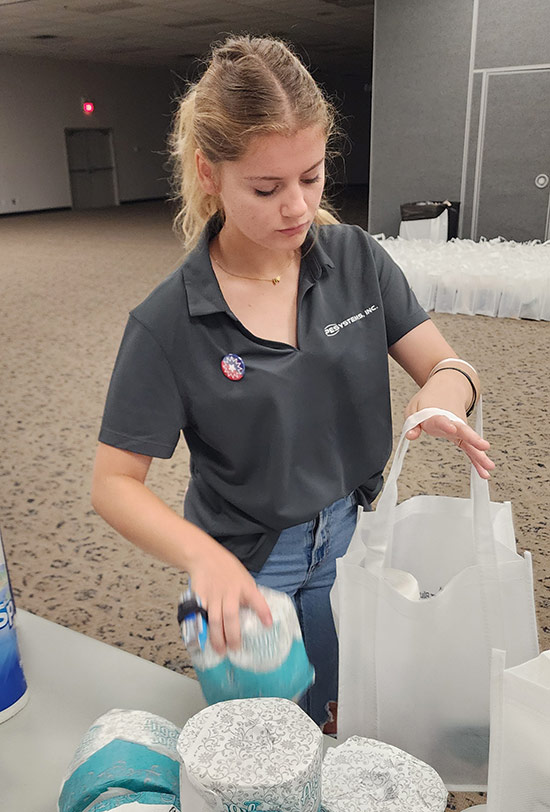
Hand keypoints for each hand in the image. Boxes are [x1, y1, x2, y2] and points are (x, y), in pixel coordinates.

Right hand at [186, 538, 271, 654]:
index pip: (256, 599)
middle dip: (233, 636)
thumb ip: (249, 595)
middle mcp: (229, 592)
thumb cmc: (227, 569)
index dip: (263, 612)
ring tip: (221, 650)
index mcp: (244, 586)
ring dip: (218, 638)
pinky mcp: (200, 598)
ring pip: (214, 620)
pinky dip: (202, 629)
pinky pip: (201, 617)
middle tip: (236, 649)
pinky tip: (204, 640)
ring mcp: (214, 596)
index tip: (268, 624)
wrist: (205, 557)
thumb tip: (259, 615)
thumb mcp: (244, 578)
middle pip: (231, 616)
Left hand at [404, 378, 494, 479]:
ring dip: (480, 454)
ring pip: (470, 441)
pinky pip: (470, 449)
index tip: (452, 428)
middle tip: (483, 446)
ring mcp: (459, 428)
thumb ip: (412, 423)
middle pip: (463, 430)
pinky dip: (477, 460)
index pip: (441, 419)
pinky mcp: (462, 435)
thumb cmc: (429, 400)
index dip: (446, 424)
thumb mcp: (414, 409)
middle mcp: (452, 421)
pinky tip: (484, 472)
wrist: (447, 387)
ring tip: (489, 466)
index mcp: (437, 414)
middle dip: (473, 438)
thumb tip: (410, 436)